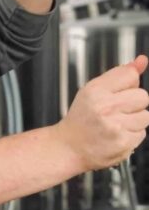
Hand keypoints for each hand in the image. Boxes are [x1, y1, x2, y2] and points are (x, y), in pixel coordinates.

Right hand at [56, 55, 148, 171]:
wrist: (68, 148)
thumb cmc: (81, 120)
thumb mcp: (94, 90)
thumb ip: (120, 74)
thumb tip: (142, 61)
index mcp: (96, 91)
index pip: (131, 76)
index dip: (128, 86)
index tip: (117, 94)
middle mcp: (104, 107)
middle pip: (143, 96)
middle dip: (133, 104)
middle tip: (115, 112)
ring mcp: (115, 126)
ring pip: (146, 116)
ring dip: (134, 121)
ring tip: (116, 125)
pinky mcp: (122, 143)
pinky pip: (142, 134)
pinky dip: (131, 136)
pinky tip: (116, 136)